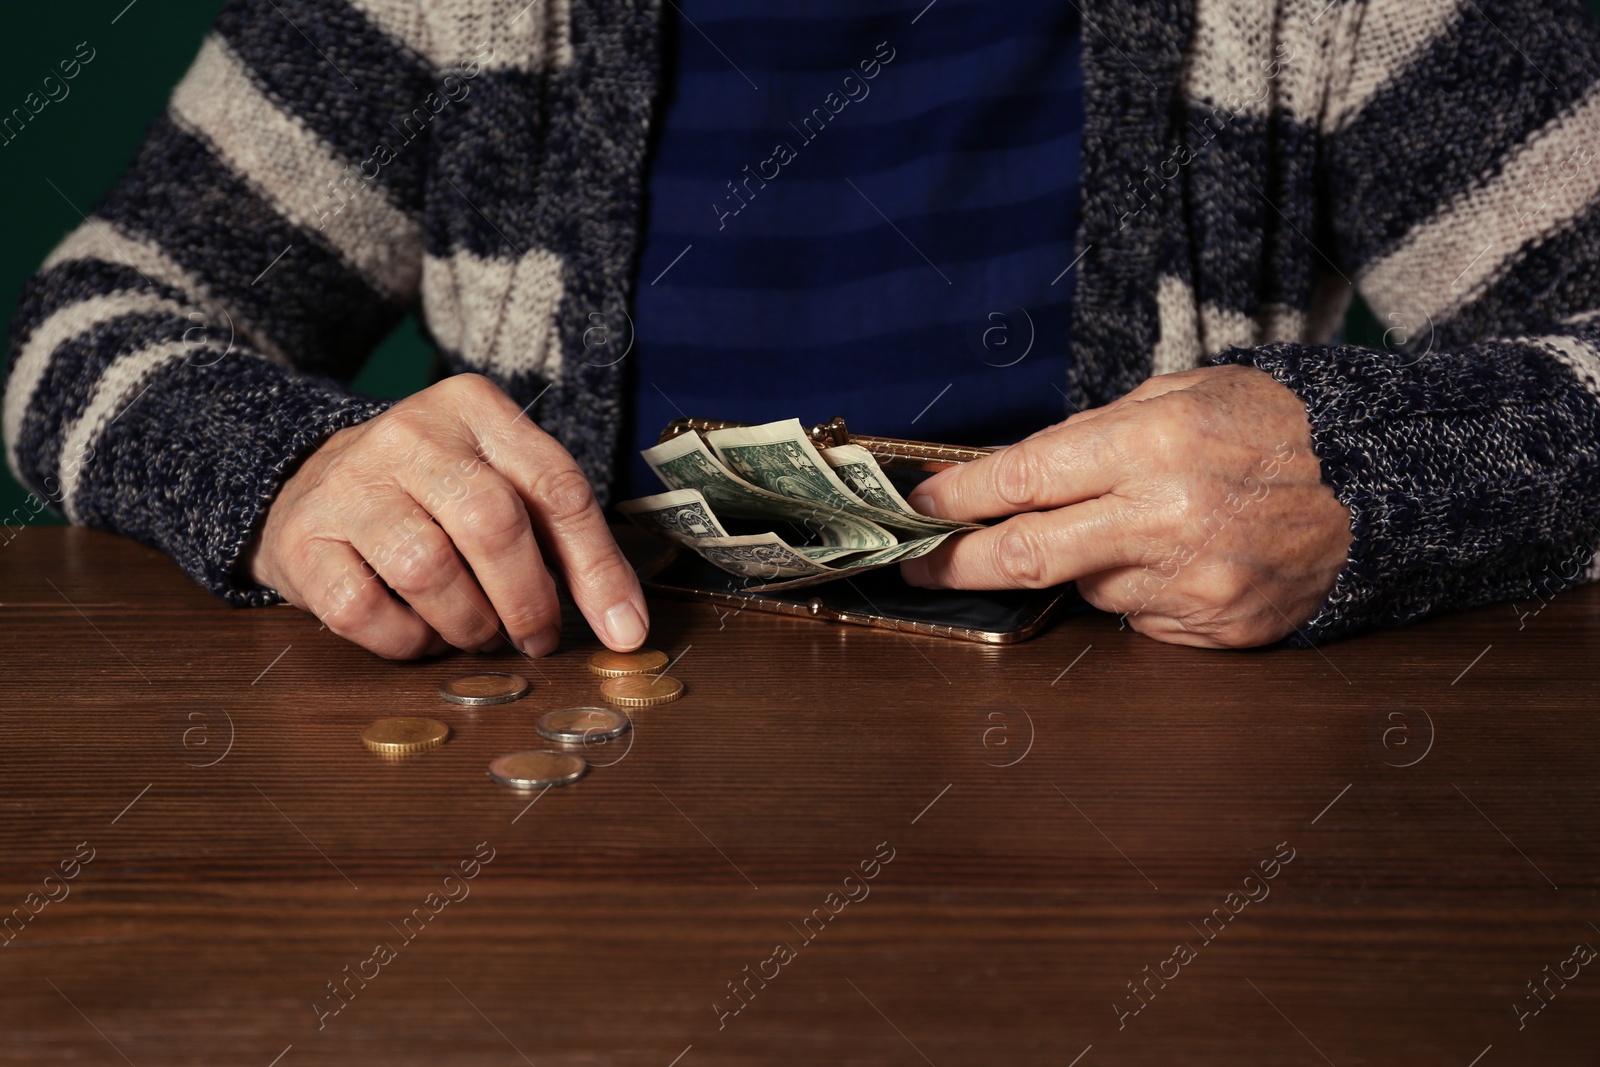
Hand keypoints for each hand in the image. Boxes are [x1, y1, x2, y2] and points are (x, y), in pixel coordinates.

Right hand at [243, 373, 648, 659]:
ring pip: (427, 569)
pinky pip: (364, 610)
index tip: (624, 630)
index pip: (556, 487)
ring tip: (475, 633)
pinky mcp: (303, 538)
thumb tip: (624, 625)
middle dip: (528, 600)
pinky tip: (419, 633)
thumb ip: (559, 537)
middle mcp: (410, 433)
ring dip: (467, 625)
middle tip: (536, 637)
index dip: (598, 568)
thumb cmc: (431, 495)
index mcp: (475, 408)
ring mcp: (349, 482)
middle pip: (492, 523)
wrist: (308, 484)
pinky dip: (405, 641)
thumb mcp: (499, 484)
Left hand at [898, 365, 1352, 647]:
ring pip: (1089, 587)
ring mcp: (1192, 581)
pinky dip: (1139, 589)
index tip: (918, 508)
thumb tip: (1013, 474)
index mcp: (1153, 443)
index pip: (1022, 478)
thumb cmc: (1272, 428)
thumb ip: (1094, 433)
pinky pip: (1141, 616)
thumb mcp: (1182, 394)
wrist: (1379, 485)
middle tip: (922, 564)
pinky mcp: (1214, 624)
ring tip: (1143, 525)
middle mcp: (1165, 517)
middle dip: (962, 563)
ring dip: (1088, 562)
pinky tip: (1183, 558)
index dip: (958, 498)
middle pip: (1029, 556)